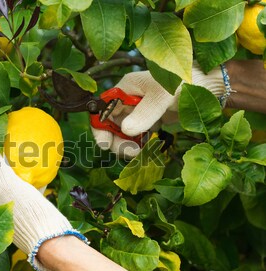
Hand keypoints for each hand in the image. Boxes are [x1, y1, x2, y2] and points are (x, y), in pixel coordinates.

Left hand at [0, 139, 86, 270]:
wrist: (50, 239)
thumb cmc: (25, 211)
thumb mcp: (6, 184)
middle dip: (0, 158)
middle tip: (8, 140)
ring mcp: (8, 208)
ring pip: (9, 181)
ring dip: (15, 167)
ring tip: (23, 150)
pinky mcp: (24, 210)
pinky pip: (24, 190)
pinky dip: (29, 179)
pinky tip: (38, 168)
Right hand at [92, 63, 226, 157]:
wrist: (206, 86)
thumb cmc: (183, 82)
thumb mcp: (163, 96)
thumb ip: (145, 113)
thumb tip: (125, 131)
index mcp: (125, 89)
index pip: (102, 109)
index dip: (100, 126)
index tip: (106, 143)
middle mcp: (128, 101)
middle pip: (110, 125)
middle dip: (116, 141)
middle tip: (131, 152)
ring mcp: (137, 112)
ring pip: (122, 134)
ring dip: (126, 146)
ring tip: (140, 152)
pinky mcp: (148, 121)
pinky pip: (136, 137)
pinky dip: (138, 145)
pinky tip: (147, 147)